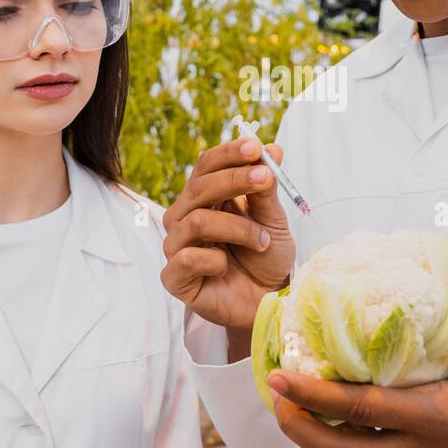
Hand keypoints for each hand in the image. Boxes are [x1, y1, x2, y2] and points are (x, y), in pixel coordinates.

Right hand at [160, 137, 296, 334]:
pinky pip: (186, 259)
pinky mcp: (174, 278)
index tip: (256, 147)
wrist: (269, 301)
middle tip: (266, 179)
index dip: (229, 153)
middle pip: (199, 188)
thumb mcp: (272, 220)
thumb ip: (266, 189)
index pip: (207, 165)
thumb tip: (270, 149)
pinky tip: (226, 267)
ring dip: (237, 228)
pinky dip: (213, 260)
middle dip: (235, 179)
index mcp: (205, 198)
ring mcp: (177, 247)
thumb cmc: (266, 257)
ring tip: (262, 241)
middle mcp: (185, 217)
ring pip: (197, 221)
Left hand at [266, 267, 447, 447]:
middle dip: (298, 424)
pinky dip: (353, 437)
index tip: (280, 374)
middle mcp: (416, 447)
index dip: (314, 394)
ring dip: (318, 432)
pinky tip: (346, 409)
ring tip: (296, 398)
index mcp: (433, 416)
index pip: (359, 409)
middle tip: (275, 391)